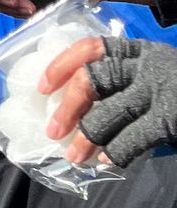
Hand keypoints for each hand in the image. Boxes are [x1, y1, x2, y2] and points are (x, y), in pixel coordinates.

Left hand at [51, 33, 176, 168]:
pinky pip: (133, 137)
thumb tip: (76, 107)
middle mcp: (147, 66)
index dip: (61, 65)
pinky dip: (116, 151)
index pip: (91, 47)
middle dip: (68, 107)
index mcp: (139, 51)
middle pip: (92, 80)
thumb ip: (124, 82)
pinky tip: (109, 160)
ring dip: (86, 137)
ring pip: (108, 111)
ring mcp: (160, 91)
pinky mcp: (171, 118)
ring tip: (75, 156)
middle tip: (53, 130)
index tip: (42, 86)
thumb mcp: (154, 74)